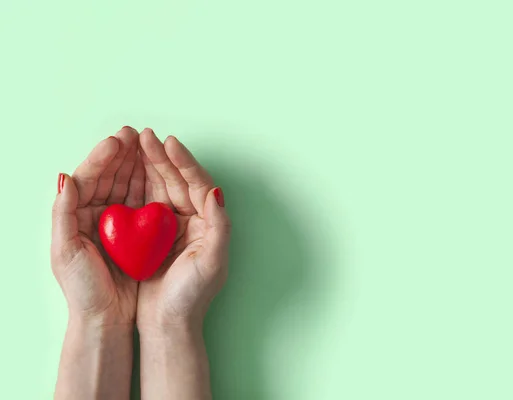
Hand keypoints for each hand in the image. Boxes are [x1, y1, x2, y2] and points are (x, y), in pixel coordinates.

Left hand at [51, 127, 140, 325]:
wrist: (107, 317)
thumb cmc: (83, 289)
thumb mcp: (64, 252)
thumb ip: (62, 213)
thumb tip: (65, 177)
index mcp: (75, 215)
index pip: (88, 178)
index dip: (103, 158)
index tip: (118, 141)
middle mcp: (96, 213)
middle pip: (110, 175)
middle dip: (123, 153)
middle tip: (136, 134)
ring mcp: (119, 221)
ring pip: (128, 184)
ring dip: (138, 163)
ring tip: (148, 143)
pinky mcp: (139, 231)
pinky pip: (144, 200)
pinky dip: (150, 183)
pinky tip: (158, 170)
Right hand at [135, 128, 230, 330]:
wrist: (168, 324)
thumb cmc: (191, 297)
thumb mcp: (212, 263)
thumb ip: (219, 226)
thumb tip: (217, 191)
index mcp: (209, 222)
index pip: (198, 183)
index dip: (184, 161)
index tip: (168, 141)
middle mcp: (193, 219)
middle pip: (177, 179)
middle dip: (161, 156)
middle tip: (144, 135)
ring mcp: (171, 225)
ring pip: (160, 186)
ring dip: (147, 164)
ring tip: (133, 143)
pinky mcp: (152, 234)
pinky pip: (144, 200)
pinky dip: (135, 184)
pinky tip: (125, 170)